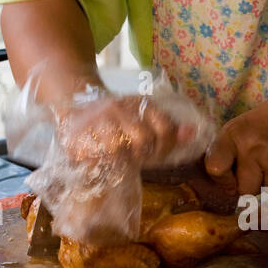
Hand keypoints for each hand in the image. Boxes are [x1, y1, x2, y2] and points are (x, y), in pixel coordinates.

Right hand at [54, 95, 198, 166]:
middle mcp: (118, 107)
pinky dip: (98, 164)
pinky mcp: (76, 135)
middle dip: (141, 154)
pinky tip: (100, 162)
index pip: (164, 129)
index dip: (163, 147)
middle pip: (143, 139)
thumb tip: (193, 133)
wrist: (74, 103)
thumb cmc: (117, 122)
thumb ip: (170, 132)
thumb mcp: (145, 123)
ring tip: (117, 161)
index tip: (151, 152)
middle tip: (133, 158)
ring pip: (117, 149)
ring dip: (120, 160)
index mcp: (138, 102)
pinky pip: (93, 157)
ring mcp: (96, 119)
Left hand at [203, 83, 267, 194]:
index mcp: (233, 134)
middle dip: (255, 183)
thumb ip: (231, 151)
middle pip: (245, 190)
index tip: (233, 177)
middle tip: (264, 166)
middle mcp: (252, 147)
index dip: (224, 179)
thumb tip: (226, 187)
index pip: (215, 168)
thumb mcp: (244, 125)